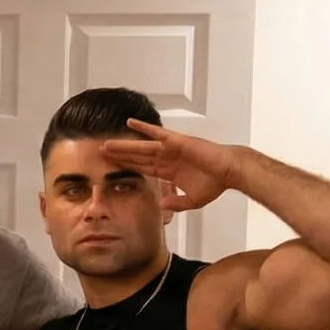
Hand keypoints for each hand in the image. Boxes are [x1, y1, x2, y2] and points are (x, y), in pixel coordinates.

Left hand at [102, 119, 241, 212]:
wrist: (229, 171)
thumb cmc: (215, 183)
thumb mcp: (192, 200)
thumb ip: (176, 203)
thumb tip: (162, 207)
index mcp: (168, 172)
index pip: (142, 169)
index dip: (127, 169)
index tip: (110, 170)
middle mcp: (166, 158)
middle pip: (136, 157)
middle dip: (119, 156)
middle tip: (100, 154)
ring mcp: (170, 149)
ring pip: (141, 147)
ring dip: (123, 145)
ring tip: (106, 144)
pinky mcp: (177, 141)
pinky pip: (157, 133)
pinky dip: (144, 127)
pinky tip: (130, 122)